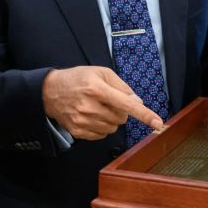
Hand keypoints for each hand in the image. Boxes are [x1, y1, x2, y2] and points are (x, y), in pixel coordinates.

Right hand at [42, 66, 162, 139]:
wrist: (50, 91)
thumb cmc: (77, 79)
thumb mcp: (100, 72)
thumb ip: (121, 86)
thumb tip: (137, 102)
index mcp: (97, 89)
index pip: (126, 104)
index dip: (144, 114)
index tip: (158, 123)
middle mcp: (89, 106)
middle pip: (121, 118)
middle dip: (120, 111)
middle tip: (107, 101)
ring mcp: (83, 120)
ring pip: (112, 128)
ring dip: (111, 120)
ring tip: (97, 108)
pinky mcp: (78, 131)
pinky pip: (102, 135)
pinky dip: (101, 127)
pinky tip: (91, 116)